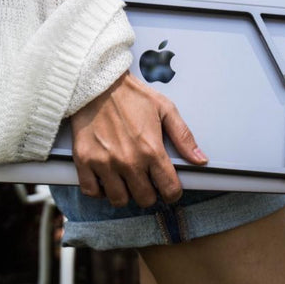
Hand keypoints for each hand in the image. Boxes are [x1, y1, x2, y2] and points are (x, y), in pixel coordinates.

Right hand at [70, 70, 208, 207]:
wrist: (98, 84)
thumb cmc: (131, 94)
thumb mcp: (165, 109)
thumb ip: (183, 137)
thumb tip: (200, 159)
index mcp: (151, 149)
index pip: (169, 189)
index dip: (173, 192)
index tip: (169, 187)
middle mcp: (128, 160)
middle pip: (144, 199)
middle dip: (150, 193)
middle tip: (146, 180)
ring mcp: (104, 162)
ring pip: (119, 199)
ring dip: (125, 193)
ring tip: (126, 179)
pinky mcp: (84, 160)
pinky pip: (91, 192)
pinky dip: (99, 190)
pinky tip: (106, 178)